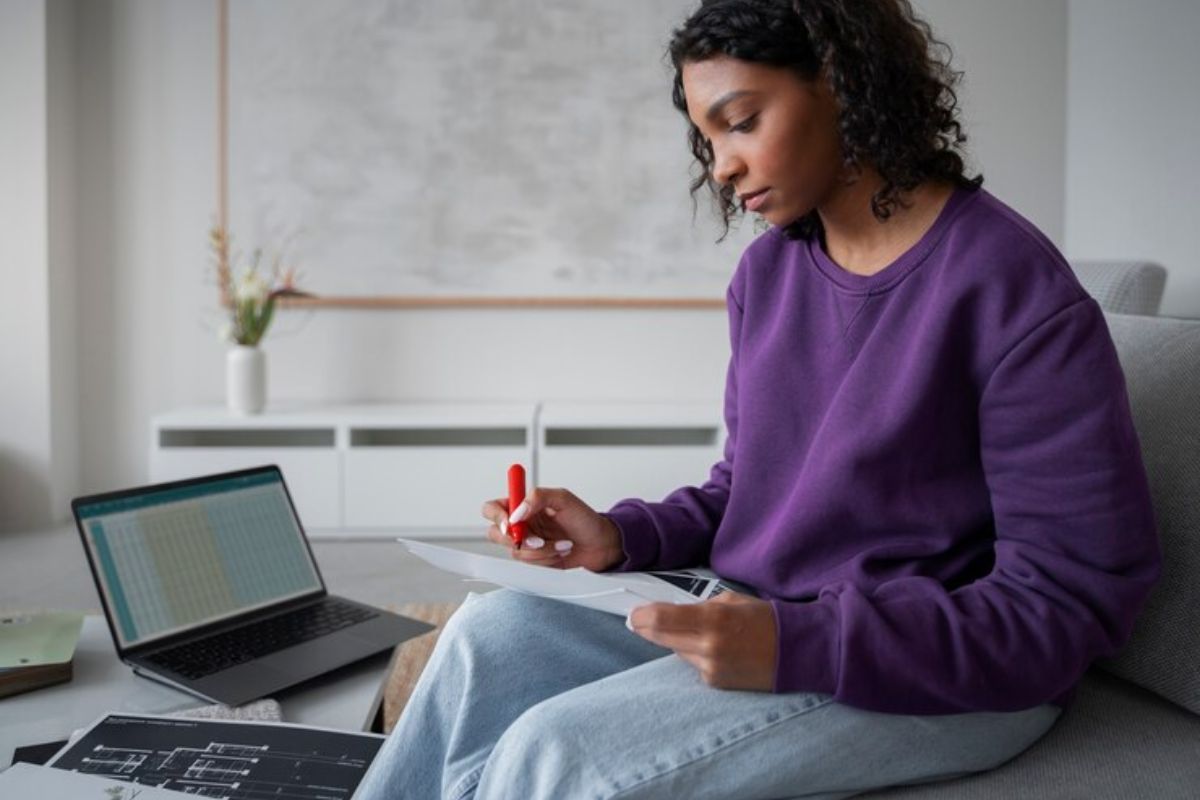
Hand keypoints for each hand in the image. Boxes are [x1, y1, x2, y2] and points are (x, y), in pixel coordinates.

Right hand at [481, 487, 624, 571]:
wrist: (601, 544)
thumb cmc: (585, 519)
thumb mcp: (564, 498)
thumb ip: (538, 497)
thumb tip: (517, 512)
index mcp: (524, 505)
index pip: (493, 508)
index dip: (496, 516)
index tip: (511, 524)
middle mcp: (522, 524)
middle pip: (496, 534)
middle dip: (517, 540)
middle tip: (538, 540)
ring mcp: (527, 544)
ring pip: (516, 552)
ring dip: (541, 551)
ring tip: (562, 543)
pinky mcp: (536, 561)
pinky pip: (529, 565)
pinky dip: (547, 559)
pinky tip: (561, 552)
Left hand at [628, 592, 777, 690]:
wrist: (796, 652)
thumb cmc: (765, 619)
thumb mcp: (731, 601)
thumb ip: (699, 608)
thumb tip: (670, 613)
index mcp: (713, 620)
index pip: (661, 620)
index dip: (641, 617)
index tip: (633, 615)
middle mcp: (708, 648)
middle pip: (661, 638)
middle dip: (648, 628)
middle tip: (638, 621)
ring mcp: (711, 669)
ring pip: (677, 651)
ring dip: (678, 640)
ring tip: (700, 632)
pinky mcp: (715, 684)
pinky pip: (693, 665)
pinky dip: (696, 654)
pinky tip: (715, 649)